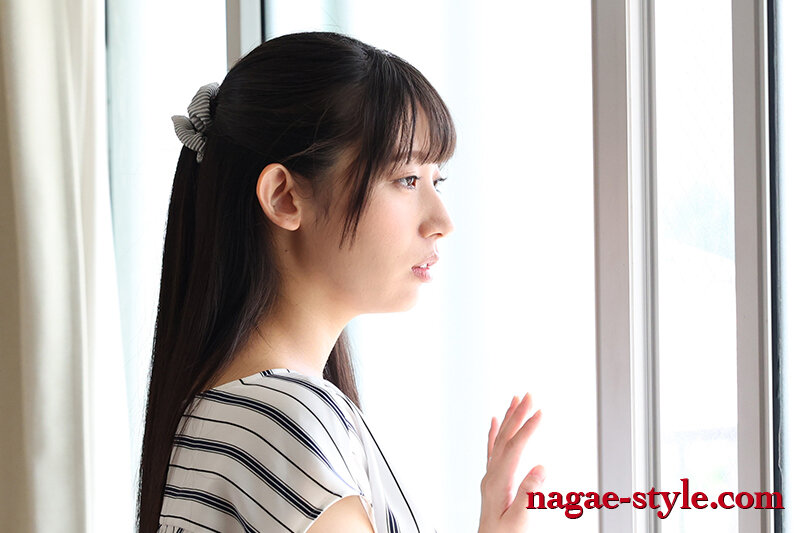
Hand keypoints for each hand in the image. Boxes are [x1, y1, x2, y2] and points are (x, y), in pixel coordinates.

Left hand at [477, 393, 544, 532]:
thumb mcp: (519, 520)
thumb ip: (528, 495)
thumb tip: (540, 468)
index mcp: (498, 483)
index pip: (514, 448)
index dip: (528, 428)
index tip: (540, 412)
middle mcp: (491, 475)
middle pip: (505, 437)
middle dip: (518, 414)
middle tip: (529, 395)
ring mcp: (490, 477)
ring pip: (499, 440)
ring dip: (508, 418)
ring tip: (515, 399)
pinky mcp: (493, 481)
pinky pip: (492, 450)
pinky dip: (494, 433)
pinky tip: (495, 420)